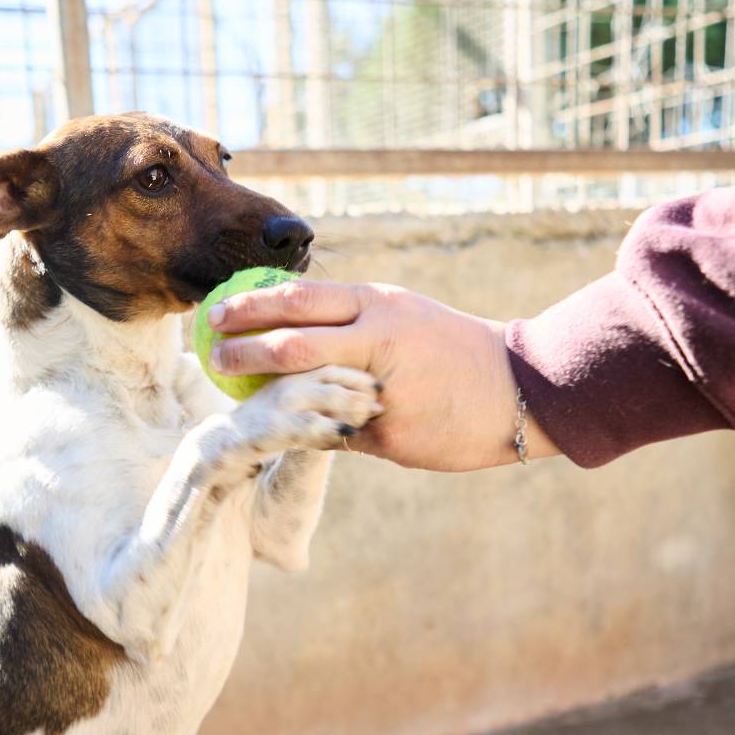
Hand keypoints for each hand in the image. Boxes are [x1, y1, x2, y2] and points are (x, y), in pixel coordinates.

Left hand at [207, 280, 560, 470]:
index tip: (215, 312)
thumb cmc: (454, 351)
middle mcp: (378, 342)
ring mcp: (384, 391)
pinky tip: (300, 432)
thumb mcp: (404, 318)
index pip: (300, 298)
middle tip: (212, 354)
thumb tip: (291, 333)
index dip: (251, 305)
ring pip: (308, 395)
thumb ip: (352, 325)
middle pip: (292, 342)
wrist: (522, 388)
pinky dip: (320, 432)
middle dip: (242, 350)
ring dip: (267, 398)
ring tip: (236, 400)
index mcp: (379, 307)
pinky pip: (339, 435)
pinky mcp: (391, 437)